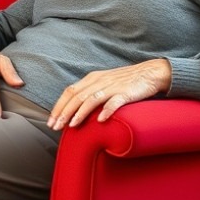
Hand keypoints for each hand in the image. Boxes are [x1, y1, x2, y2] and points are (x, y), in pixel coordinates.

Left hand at [47, 59, 170, 129]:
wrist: (149, 73)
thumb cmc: (125, 81)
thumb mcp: (103, 83)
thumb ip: (89, 93)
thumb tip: (73, 108)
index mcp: (92, 79)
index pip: (69, 92)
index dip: (58, 106)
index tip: (51, 121)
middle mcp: (99, 81)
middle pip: (76, 97)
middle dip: (64, 112)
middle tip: (55, 127)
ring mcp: (112, 87)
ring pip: (91, 99)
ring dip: (80, 113)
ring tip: (72, 125)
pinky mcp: (126, 93)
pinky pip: (114, 102)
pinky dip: (106, 111)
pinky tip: (100, 121)